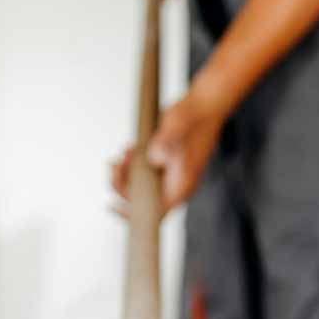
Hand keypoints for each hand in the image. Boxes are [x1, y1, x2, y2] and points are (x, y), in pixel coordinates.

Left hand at [110, 92, 225, 217]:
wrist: (205, 104)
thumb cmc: (195, 116)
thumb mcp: (178, 126)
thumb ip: (166, 142)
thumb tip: (156, 157)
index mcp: (182, 185)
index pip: (156, 212)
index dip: (132, 214)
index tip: (113, 206)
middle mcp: (176, 184)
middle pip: (144, 200)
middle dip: (124, 185)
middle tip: (115, 166)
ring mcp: (171, 175)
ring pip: (143, 186)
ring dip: (127, 173)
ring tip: (124, 154)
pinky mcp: (166, 164)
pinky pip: (146, 173)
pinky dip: (133, 165)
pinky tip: (130, 150)